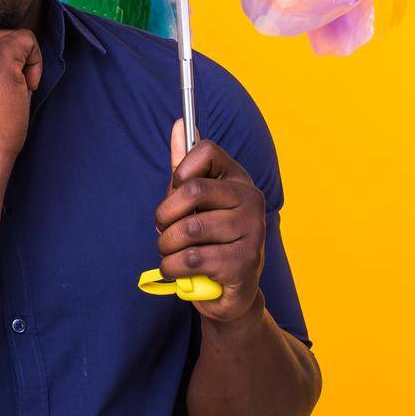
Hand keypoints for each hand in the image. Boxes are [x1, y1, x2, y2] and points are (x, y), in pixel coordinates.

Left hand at [154, 119, 266, 323]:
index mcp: (237, 178)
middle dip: (164, 215)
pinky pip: (192, 259)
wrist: (229, 291)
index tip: (176, 192)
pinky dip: (173, 266)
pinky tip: (177, 269)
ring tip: (169, 252)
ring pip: (189, 229)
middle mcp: (251, 199)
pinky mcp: (244, 263)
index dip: (179, 172)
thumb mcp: (194, 201)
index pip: (205, 150)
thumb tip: (179, 124)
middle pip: (192, 190)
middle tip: (162, 229)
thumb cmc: (209, 239)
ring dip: (166, 245)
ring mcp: (252, 231)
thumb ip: (184, 165)